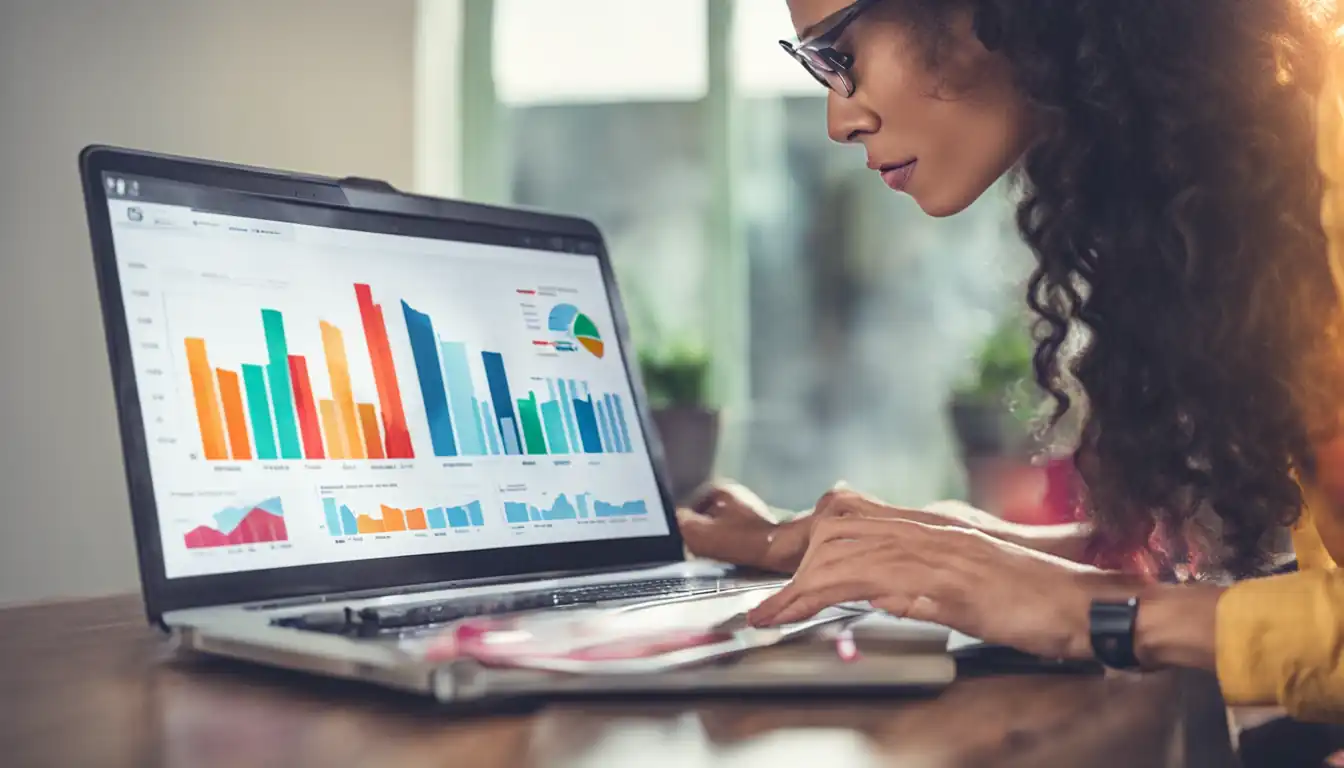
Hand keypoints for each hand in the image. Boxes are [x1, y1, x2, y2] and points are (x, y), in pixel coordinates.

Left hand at [679, 484, 1089, 573]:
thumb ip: (922, 579)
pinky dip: (806, 598)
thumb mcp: (969, 587)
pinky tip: (782, 615)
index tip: (773, 562)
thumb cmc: (1040, 603)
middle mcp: (922, 524)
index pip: (850, 515)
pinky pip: (851, 581)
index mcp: (930, 524)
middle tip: (750, 577)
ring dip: (789, 580)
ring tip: (764, 610)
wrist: (1090, 606)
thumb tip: (878, 590)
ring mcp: (928, 546)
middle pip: (832, 522)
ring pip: (834, 545)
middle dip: (781, 546)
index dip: (803, 535)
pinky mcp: (933, 577)